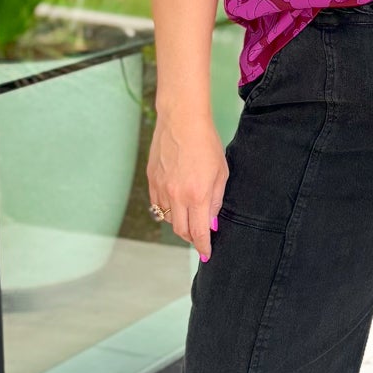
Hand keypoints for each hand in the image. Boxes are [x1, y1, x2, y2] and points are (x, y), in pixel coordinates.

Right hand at [148, 110, 228, 260]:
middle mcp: (176, 195)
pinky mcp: (151, 179)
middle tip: (200, 237)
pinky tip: (176, 203)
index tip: (206, 253)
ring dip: (179, 222)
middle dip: (192, 238)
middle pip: (181, 230)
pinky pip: (157, 204)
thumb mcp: (221, 173)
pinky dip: (167, 209)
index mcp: (197, 194)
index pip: (199, 232)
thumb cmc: (206, 143)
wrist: (181, 120)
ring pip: (167, 218)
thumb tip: (211, 223)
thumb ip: (215, 201)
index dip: (203, 246)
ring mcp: (161, 188)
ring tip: (189, 217)